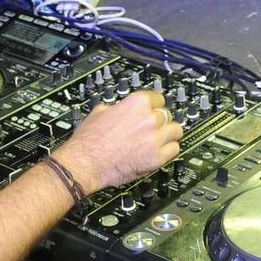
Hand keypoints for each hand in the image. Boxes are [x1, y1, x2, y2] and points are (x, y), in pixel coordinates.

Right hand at [52, 90, 181, 193]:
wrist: (85, 163)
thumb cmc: (88, 141)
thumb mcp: (100, 111)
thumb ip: (119, 107)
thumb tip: (122, 108)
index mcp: (136, 103)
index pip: (158, 98)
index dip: (154, 104)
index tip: (155, 109)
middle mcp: (149, 119)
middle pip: (167, 114)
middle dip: (161, 120)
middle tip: (155, 126)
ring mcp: (154, 139)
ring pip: (176, 130)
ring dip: (169, 133)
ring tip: (163, 138)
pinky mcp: (156, 158)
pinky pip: (175, 150)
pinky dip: (170, 150)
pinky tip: (162, 151)